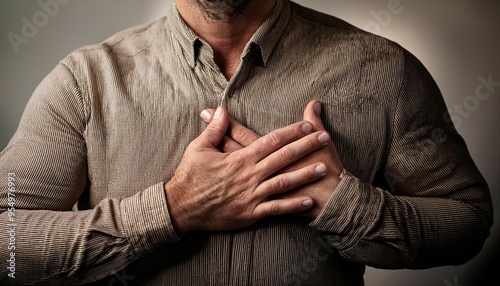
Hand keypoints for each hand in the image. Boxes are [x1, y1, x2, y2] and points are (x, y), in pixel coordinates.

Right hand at [200, 100, 343, 217]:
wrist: (180, 208)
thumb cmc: (190, 177)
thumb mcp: (198, 148)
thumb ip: (214, 129)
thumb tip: (220, 109)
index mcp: (240, 158)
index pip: (271, 141)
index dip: (292, 132)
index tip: (308, 125)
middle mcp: (249, 175)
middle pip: (283, 157)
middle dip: (306, 146)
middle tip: (325, 139)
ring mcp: (251, 195)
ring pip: (284, 182)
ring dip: (305, 174)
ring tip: (324, 167)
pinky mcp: (250, 214)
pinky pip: (276, 209)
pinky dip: (293, 206)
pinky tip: (309, 202)